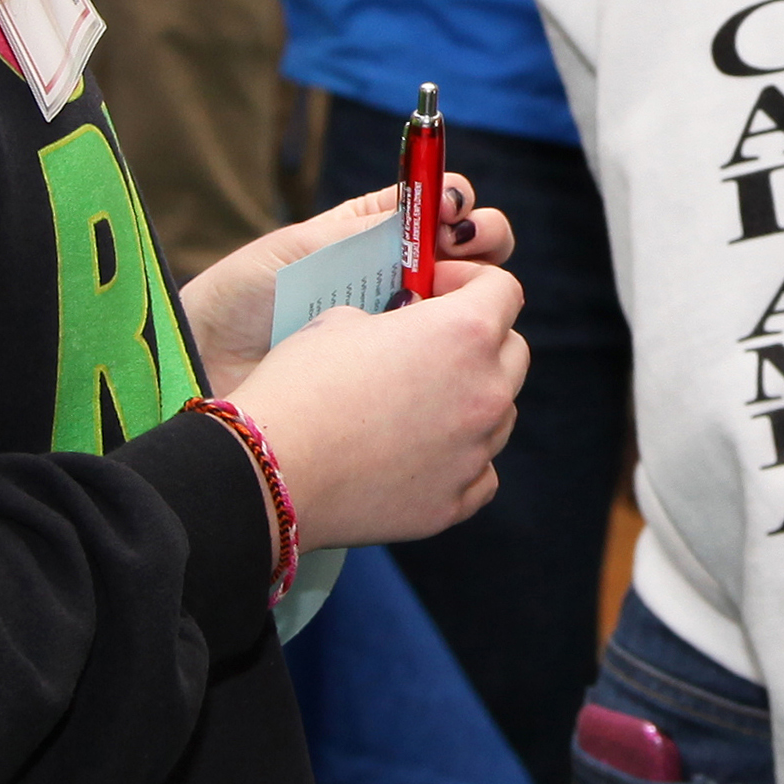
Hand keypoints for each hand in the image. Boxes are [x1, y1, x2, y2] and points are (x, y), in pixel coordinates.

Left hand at [174, 177, 511, 396]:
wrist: (207, 362)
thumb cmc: (244, 297)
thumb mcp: (304, 247)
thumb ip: (369, 226)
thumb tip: (439, 201)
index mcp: (378, 234)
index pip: (444, 205)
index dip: (458, 202)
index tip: (451, 209)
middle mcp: (401, 276)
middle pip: (474, 251)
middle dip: (484, 239)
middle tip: (458, 249)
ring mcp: (405, 327)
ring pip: (469, 305)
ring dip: (472, 292)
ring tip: (439, 295)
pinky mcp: (401, 374)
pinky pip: (445, 357)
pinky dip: (454, 347)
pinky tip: (433, 344)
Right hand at [225, 267, 527, 547]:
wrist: (271, 471)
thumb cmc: (300, 384)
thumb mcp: (341, 320)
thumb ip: (394, 318)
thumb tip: (405, 331)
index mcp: (464, 332)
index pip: (503, 289)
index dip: (470, 280)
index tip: (437, 288)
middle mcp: (486, 391)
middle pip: (512, 351)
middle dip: (480, 339)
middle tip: (431, 344)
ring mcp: (476, 451)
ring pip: (501, 412)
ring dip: (473, 399)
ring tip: (420, 402)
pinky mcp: (456, 502)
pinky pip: (481, 472)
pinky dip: (460, 458)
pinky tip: (422, 452)